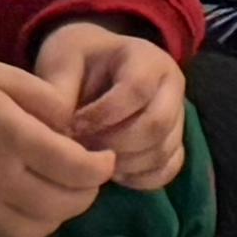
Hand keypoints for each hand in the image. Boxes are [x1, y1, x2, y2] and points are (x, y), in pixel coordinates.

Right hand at [0, 66, 111, 236]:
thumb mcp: (1, 78)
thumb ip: (46, 99)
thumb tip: (75, 129)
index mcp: (10, 139)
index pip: (78, 169)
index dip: (102, 168)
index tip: (103, 158)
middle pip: (62, 205)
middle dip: (85, 192)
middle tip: (83, 177)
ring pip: (36, 230)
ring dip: (55, 215)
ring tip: (53, 191)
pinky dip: (21, 235)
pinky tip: (21, 211)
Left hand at [32, 25, 185, 190]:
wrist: (98, 62)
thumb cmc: (78, 61)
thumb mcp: (61, 61)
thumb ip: (59, 92)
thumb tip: (62, 132)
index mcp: (146, 59)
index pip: (136, 90)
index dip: (102, 115)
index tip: (73, 126)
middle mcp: (172, 85)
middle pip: (156, 125)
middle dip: (114, 145)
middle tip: (82, 149)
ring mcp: (178, 114)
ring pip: (162, 150)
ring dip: (124, 164)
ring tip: (93, 160)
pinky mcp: (175, 139)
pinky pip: (169, 168)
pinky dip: (141, 178)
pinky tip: (114, 172)